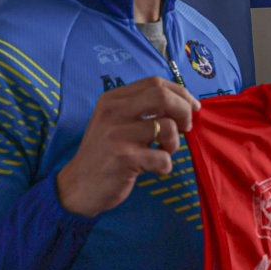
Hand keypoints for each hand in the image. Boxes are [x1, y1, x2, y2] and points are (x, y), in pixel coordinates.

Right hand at [55, 77, 199, 217]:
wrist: (78, 186)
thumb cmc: (105, 154)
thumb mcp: (116, 123)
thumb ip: (141, 110)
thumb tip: (182, 103)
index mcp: (112, 99)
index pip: (155, 83)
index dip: (180, 93)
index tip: (192, 107)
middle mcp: (113, 112)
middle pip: (162, 96)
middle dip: (184, 111)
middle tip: (186, 128)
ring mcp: (117, 134)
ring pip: (167, 127)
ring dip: (175, 143)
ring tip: (164, 152)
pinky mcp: (124, 158)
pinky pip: (163, 157)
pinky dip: (166, 166)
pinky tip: (155, 170)